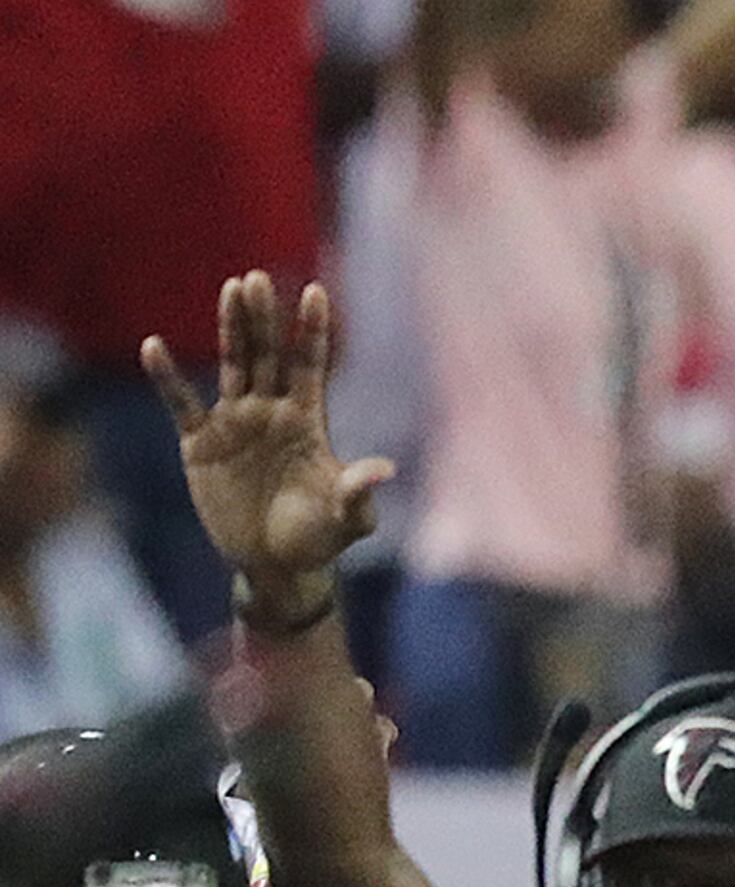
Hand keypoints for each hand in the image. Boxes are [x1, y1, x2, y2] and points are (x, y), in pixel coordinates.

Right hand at [142, 274, 395, 600]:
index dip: (312, 331)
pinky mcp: (201, 443)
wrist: (277, 564)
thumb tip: (385, 469)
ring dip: (230, 329)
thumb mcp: (346, 520)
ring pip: (233, 365)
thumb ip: (359, 492)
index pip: (311, 366)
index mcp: (308, 422)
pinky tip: (154, 347)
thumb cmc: (319, 539)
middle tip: (259, 279)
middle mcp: (271, 412)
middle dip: (265, 318)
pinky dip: (167, 378)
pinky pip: (181, 403)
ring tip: (229, 290)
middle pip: (268, 355)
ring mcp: (235, 422)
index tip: (316, 292)